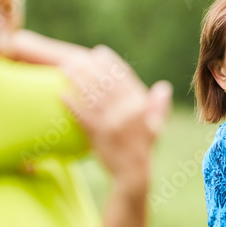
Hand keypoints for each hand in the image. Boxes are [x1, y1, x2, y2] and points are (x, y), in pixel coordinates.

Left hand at [61, 46, 171, 193]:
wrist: (133, 174)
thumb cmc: (144, 148)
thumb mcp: (156, 126)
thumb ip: (159, 106)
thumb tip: (164, 87)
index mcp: (140, 106)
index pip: (124, 77)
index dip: (110, 62)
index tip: (98, 52)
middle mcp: (127, 112)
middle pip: (105, 82)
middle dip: (89, 67)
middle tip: (75, 56)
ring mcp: (112, 123)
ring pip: (92, 96)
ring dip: (77, 80)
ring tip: (65, 69)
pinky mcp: (98, 135)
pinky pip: (82, 115)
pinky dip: (72, 103)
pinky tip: (61, 94)